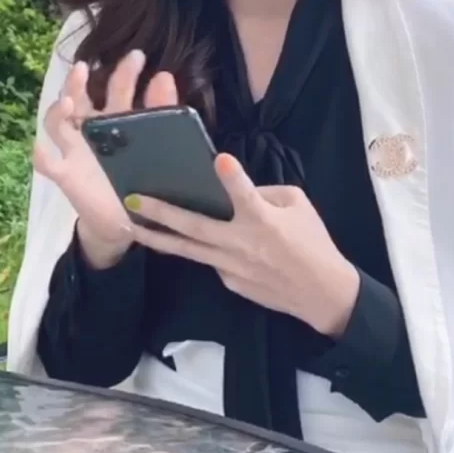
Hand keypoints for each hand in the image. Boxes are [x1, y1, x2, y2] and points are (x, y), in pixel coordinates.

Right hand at [34, 49, 178, 264]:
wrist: (124, 221)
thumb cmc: (142, 177)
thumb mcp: (157, 143)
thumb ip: (162, 111)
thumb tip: (164, 75)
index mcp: (115, 118)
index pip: (117, 88)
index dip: (125, 72)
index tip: (136, 57)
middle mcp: (90, 129)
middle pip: (78, 97)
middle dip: (78, 81)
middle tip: (84, 67)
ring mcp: (74, 151)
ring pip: (56, 123)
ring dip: (57, 110)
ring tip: (68, 102)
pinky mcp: (66, 175)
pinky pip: (48, 164)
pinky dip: (42, 155)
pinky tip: (43, 149)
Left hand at [125, 153, 360, 336]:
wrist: (321, 293)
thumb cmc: (313, 243)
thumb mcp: (298, 206)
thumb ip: (266, 193)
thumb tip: (241, 189)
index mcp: (263, 220)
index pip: (246, 193)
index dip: (233, 176)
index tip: (218, 159)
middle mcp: (241, 243)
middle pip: (194, 227)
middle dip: (161, 212)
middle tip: (132, 200)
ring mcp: (232, 266)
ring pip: (188, 250)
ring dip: (158, 238)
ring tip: (133, 227)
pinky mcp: (230, 283)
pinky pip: (212, 260)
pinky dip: (202, 250)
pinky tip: (194, 243)